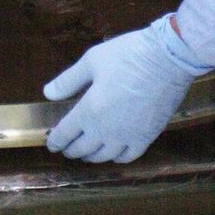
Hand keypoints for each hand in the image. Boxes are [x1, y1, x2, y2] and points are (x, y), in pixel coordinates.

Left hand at [43, 16, 211, 163]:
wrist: (166, 60)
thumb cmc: (126, 56)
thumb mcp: (91, 61)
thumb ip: (68, 81)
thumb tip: (48, 93)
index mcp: (89, 111)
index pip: (66, 133)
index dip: (56, 141)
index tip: (51, 145)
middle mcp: (106, 130)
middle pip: (83, 148)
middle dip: (72, 149)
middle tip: (66, 148)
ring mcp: (128, 137)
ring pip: (104, 156)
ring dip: (91, 156)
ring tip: (86, 152)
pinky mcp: (148, 137)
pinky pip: (128, 157)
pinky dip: (116, 158)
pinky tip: (113, 153)